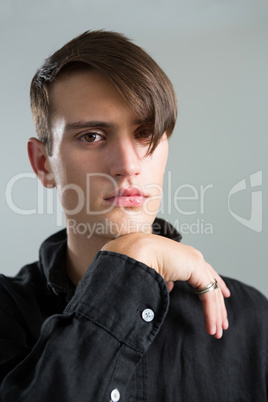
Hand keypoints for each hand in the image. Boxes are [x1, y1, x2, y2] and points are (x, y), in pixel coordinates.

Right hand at [101, 233, 229, 338]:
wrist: (134, 252)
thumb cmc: (138, 260)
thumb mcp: (156, 273)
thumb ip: (166, 279)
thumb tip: (170, 287)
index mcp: (184, 256)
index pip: (206, 272)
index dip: (216, 284)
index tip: (224, 295)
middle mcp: (193, 257)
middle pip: (212, 283)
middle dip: (219, 305)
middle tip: (222, 323)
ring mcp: (196, 261)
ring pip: (212, 292)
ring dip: (216, 314)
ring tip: (217, 332)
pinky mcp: (196, 268)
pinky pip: (208, 296)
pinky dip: (211, 313)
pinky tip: (211, 327)